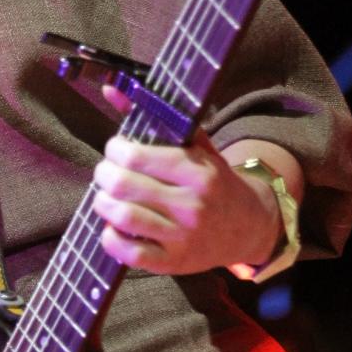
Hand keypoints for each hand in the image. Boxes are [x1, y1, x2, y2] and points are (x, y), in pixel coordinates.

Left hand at [91, 128, 281, 276]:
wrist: (248, 226)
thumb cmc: (214, 180)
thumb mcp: (195, 146)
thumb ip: (154, 116)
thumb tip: (109, 88)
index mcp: (197, 171)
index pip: (136, 156)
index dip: (115, 149)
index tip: (117, 149)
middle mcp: (192, 204)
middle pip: (122, 185)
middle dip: (103, 174)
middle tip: (106, 173)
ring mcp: (183, 236)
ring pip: (122, 217)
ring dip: (102, 203)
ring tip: (107, 197)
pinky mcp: (173, 263)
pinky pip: (129, 253)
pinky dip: (110, 238)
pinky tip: (113, 226)